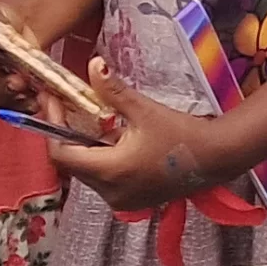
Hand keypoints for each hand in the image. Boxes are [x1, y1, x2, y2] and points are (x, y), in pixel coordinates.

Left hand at [48, 57, 229, 211]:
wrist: (215, 157)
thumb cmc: (182, 133)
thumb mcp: (145, 110)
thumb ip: (114, 91)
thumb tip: (93, 64)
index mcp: (109, 170)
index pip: (61, 154)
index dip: (52, 127)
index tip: (52, 103)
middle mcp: (109, 192)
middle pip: (73, 163)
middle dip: (68, 135)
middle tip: (69, 107)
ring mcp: (120, 200)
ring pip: (88, 172)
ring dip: (86, 148)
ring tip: (95, 121)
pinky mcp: (130, 201)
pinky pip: (104, 181)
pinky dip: (102, 160)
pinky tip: (116, 142)